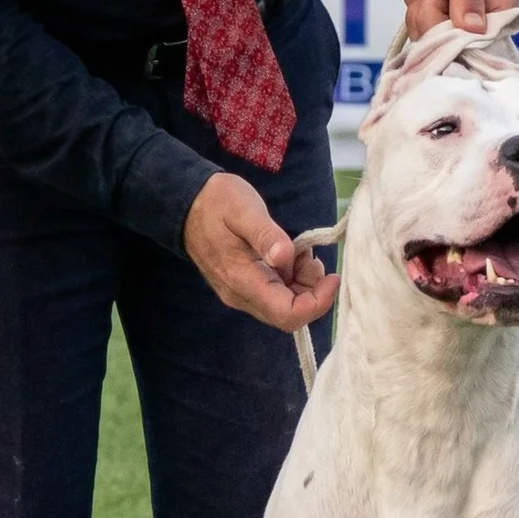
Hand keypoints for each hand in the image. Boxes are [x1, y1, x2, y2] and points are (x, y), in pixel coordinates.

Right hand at [183, 173, 339, 332]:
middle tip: (309, 256)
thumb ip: (265, 234)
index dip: (317, 303)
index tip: (333, 277)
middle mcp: (242, 297)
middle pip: (290, 314)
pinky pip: (276, 295)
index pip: (288, 314)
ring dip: (303, 284)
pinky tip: (289, 254)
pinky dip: (292, 279)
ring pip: (285, 306)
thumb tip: (285, 257)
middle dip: (311, 291)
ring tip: (299, 251)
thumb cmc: (217, 202)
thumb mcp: (244, 209)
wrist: (185, 203)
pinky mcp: (245, 288)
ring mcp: (242, 295)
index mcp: (243, 281)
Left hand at [392, 0, 518, 39]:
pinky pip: (425, 40)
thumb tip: (476, 30)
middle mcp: (484, 19)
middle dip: (443, 28)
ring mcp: (458, 26)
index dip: (473, 39)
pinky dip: (417, 21)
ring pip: (442, 47)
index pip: (496, 37)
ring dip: (427, 21)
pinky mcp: (437, 27)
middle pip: (467, 49)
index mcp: (503, 2)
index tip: (453, 22)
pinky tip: (421, 0)